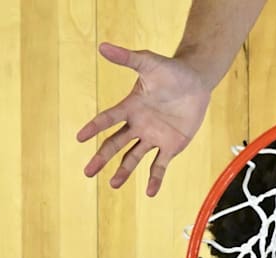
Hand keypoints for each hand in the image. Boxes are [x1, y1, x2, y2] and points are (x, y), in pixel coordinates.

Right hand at [76, 42, 211, 195]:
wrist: (196, 82)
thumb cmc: (171, 70)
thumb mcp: (149, 62)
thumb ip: (127, 58)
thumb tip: (102, 46)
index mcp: (130, 107)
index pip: (108, 119)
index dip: (94, 127)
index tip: (80, 137)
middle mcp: (139, 125)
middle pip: (115, 144)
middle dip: (101, 157)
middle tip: (87, 172)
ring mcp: (154, 137)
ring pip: (133, 157)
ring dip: (123, 171)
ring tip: (113, 184)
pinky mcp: (171, 145)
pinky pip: (160, 165)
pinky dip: (155, 179)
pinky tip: (150, 193)